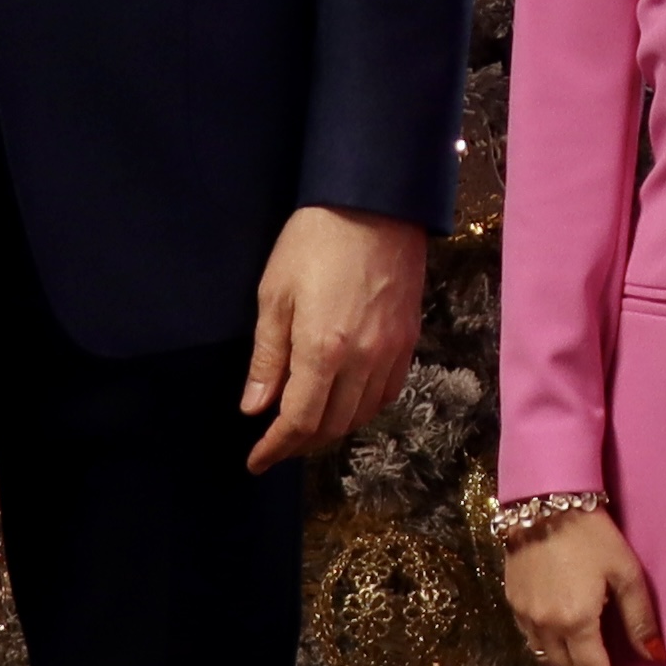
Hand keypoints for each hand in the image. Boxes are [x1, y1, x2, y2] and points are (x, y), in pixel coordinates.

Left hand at [244, 205, 430, 476]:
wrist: (375, 202)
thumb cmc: (314, 241)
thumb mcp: (274, 294)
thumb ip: (268, 357)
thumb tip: (255, 407)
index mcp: (323, 351)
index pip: (299, 422)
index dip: (276, 448)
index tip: (257, 462)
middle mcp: (363, 360)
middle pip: (333, 426)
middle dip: (302, 443)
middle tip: (277, 442)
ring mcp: (391, 352)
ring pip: (363, 414)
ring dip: (333, 428)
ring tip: (307, 425)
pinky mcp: (410, 340)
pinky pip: (388, 392)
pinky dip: (363, 407)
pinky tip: (346, 400)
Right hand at [504, 513, 663, 665]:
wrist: (544, 500)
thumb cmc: (591, 533)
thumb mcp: (626, 573)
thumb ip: (640, 620)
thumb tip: (654, 658)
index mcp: (575, 621)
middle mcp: (545, 626)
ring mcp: (525, 616)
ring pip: (548, 665)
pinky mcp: (514, 604)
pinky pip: (534, 645)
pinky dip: (554, 658)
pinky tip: (569, 654)